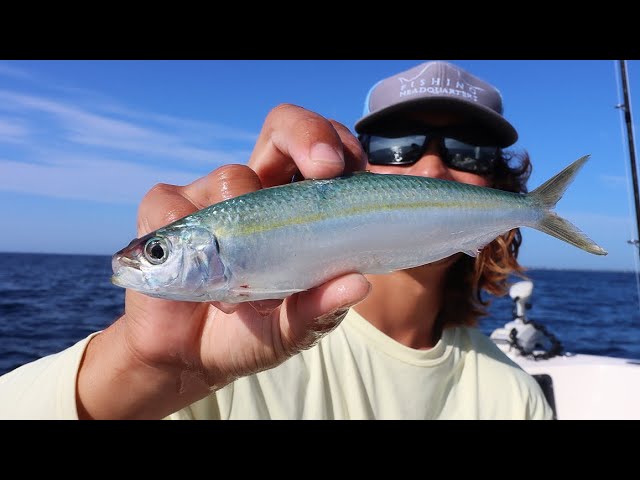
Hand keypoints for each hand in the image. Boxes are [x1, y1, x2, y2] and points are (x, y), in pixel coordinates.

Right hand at [76, 105, 370, 418]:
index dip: (336, 145)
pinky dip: (182, 238)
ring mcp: (210, 197)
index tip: (346, 170)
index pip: (321, 151)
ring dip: (243, 235)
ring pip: (232, 177)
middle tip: (324, 168)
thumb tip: (356, 283)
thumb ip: (321, 308)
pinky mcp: (164, 214)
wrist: (190, 358)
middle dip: (307, 135)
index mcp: (295, 208)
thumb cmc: (252, 331)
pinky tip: (192, 276)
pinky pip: (168, 203)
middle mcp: (256, 190)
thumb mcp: (293, 329)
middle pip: (282, 130)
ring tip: (242, 296)